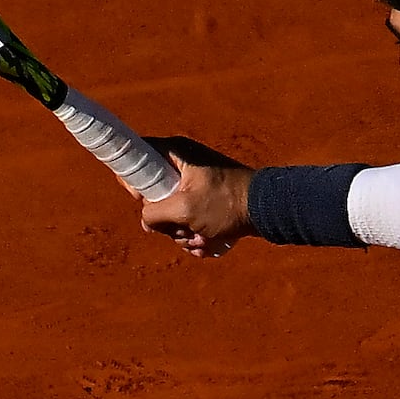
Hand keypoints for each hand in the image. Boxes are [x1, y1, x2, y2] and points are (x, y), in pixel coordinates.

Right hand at [139, 140, 253, 255]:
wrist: (267, 210)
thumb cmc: (226, 203)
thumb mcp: (184, 209)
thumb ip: (155, 214)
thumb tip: (146, 222)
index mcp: (176, 155)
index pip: (137, 157)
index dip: (132, 181)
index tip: (140, 200)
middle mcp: (183, 165)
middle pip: (153, 194)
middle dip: (166, 220)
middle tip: (181, 227)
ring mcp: (195, 184)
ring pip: (171, 212)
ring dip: (182, 233)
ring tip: (201, 239)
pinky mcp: (206, 201)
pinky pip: (188, 219)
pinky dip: (195, 234)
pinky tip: (207, 243)